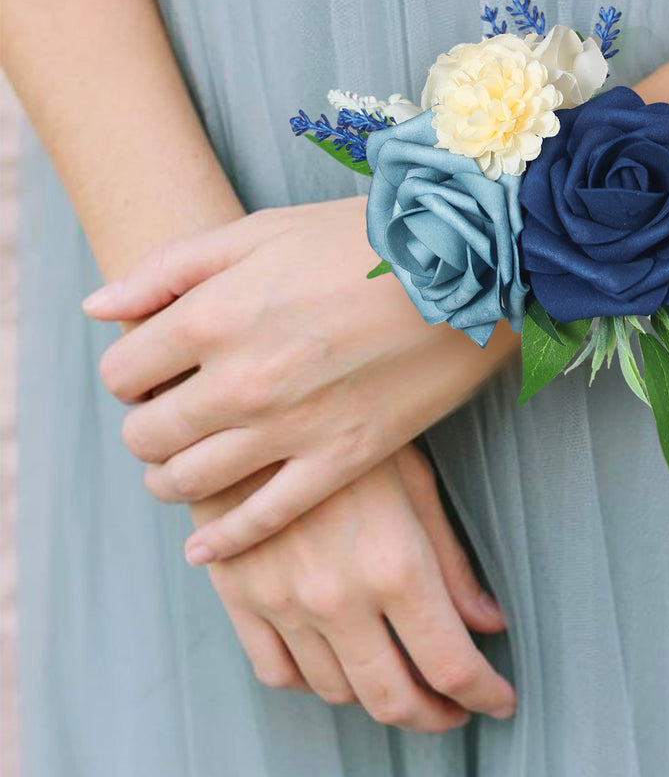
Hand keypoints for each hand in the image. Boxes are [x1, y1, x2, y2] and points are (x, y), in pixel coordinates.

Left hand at [84, 199, 519, 562]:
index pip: (123, 373)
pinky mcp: (338, 462)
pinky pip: (261, 520)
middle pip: (147, 434)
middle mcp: (239, 381)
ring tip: (181, 466)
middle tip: (166, 416)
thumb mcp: (257, 231)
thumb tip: (97, 310)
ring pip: (189, 483)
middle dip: (145, 427)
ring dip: (170, 479)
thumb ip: (167, 271)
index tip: (150, 371)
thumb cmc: (357, 238)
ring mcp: (289, 429)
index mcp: (212, 316)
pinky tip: (206, 545)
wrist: (463, 265)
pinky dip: (223, 541)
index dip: (128, 373)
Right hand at [195, 443, 517, 730]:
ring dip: (374, 697)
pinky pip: (278, 672)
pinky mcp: (239, 597)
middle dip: (433, 717)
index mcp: (394, 564)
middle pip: (393, 701)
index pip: (451, 666)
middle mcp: (338, 597)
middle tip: (453, 710)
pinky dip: (311, 680)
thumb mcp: (414, 479)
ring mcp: (283, 603)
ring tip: (398, 677)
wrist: (250, 403)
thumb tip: (489, 623)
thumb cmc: (345, 426)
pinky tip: (334, 660)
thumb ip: (450, 561)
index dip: (484, 695)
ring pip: (336, 692)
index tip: (499, 701)